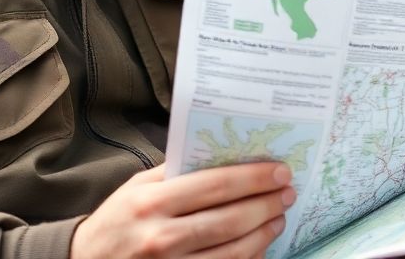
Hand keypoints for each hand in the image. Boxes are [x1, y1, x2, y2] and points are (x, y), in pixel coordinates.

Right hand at [71, 162, 294, 258]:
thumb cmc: (117, 220)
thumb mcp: (138, 188)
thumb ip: (177, 172)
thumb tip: (227, 155)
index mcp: (152, 202)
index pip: (215, 185)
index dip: (253, 178)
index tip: (279, 171)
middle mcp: (161, 237)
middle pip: (230, 220)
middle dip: (266, 205)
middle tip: (287, 193)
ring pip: (233, 252)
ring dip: (264, 233)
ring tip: (278, 217)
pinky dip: (248, 258)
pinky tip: (259, 245)